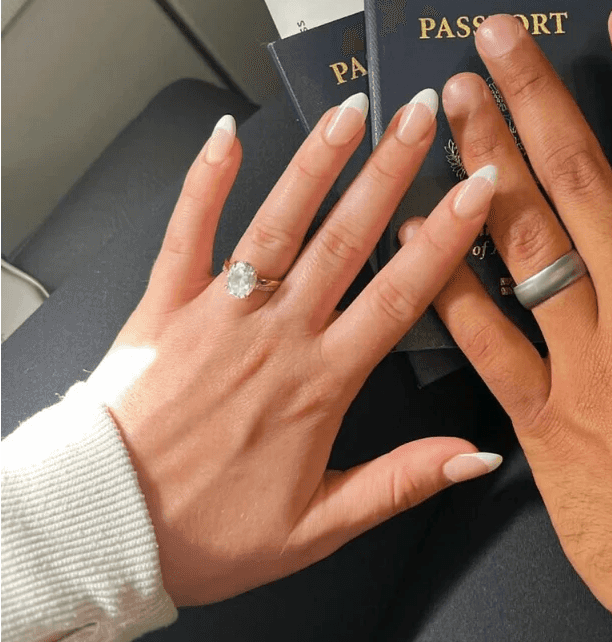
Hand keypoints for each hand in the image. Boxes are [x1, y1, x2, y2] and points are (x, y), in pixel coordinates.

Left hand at [97, 90, 500, 605]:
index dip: (445, 236)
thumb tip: (477, 456)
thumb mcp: (317, 527)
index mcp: (320, 382)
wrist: (104, 531)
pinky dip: (206, 180)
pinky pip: (187, 231)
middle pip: (346, 237)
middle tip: (423, 114)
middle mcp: (275, 334)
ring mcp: (218, 312)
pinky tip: (226, 133)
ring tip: (350, 110)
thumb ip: (402, 482)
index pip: (400, 293)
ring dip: (317, 162)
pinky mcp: (165, 306)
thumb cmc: (206, 531)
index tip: (476, 188)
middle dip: (390, 169)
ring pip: (278, 222)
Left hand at [410, 7, 611, 641]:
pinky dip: (449, 282)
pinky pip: (484, 339)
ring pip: (521, 241)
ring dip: (482, 164)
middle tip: (493, 42)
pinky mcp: (545, 421)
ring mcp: (587, 363)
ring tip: (448, 110)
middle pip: (579, 176)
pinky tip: (418, 234)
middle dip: (533, 96)